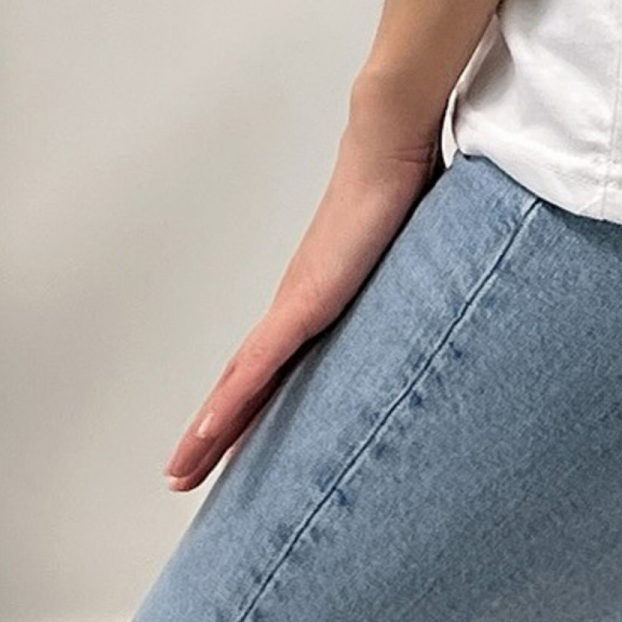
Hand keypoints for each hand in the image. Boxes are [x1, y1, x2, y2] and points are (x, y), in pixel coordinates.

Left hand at [163, 87, 446, 492]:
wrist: (390, 146)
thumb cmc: (405, 188)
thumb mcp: (413, 258)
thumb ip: (415, 283)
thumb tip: (440, 296)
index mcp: (319, 299)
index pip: (275, 365)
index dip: (250, 405)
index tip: (228, 442)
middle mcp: (296, 304)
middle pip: (244, 382)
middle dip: (214, 431)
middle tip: (182, 475)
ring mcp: (295, 304)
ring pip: (239, 383)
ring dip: (208, 430)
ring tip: (181, 472)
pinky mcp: (303, 303)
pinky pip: (259, 366)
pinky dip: (230, 403)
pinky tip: (206, 433)